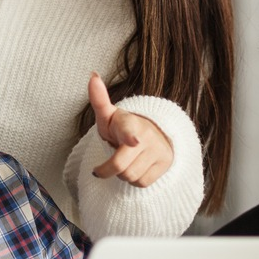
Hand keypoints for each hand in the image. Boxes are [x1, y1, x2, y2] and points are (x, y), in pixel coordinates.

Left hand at [88, 72, 173, 186]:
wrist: (152, 134)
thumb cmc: (122, 127)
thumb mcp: (109, 115)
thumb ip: (99, 99)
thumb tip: (93, 75)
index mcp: (130, 123)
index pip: (130, 130)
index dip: (131, 136)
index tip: (134, 141)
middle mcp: (146, 136)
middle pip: (121, 166)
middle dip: (107, 170)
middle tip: (102, 168)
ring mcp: (158, 151)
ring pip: (131, 177)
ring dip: (122, 174)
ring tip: (125, 162)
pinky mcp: (165, 164)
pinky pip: (142, 183)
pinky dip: (134, 180)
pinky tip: (136, 168)